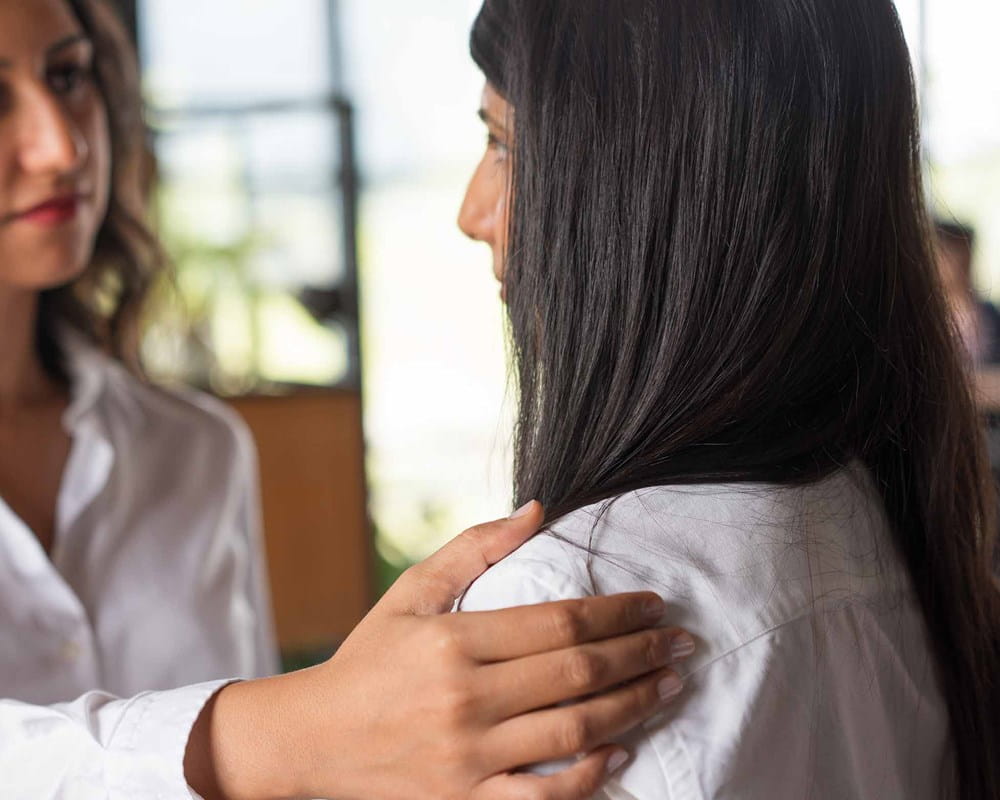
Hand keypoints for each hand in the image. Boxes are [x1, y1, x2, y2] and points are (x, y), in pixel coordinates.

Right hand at [188, 502, 694, 799]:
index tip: (652, 604)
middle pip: (577, 674)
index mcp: (453, 641)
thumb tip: (537, 509)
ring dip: (632, 707)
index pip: (558, 622)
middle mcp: (465, 699)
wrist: (314, 739)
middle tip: (681, 642)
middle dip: (640, 654)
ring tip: (668, 686)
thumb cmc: (368, 657)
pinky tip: (621, 751)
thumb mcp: (411, 591)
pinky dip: (590, 776)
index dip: (616, 612)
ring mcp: (467, 757)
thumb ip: (474, 548)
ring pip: (574, 733)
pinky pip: (544, 796)